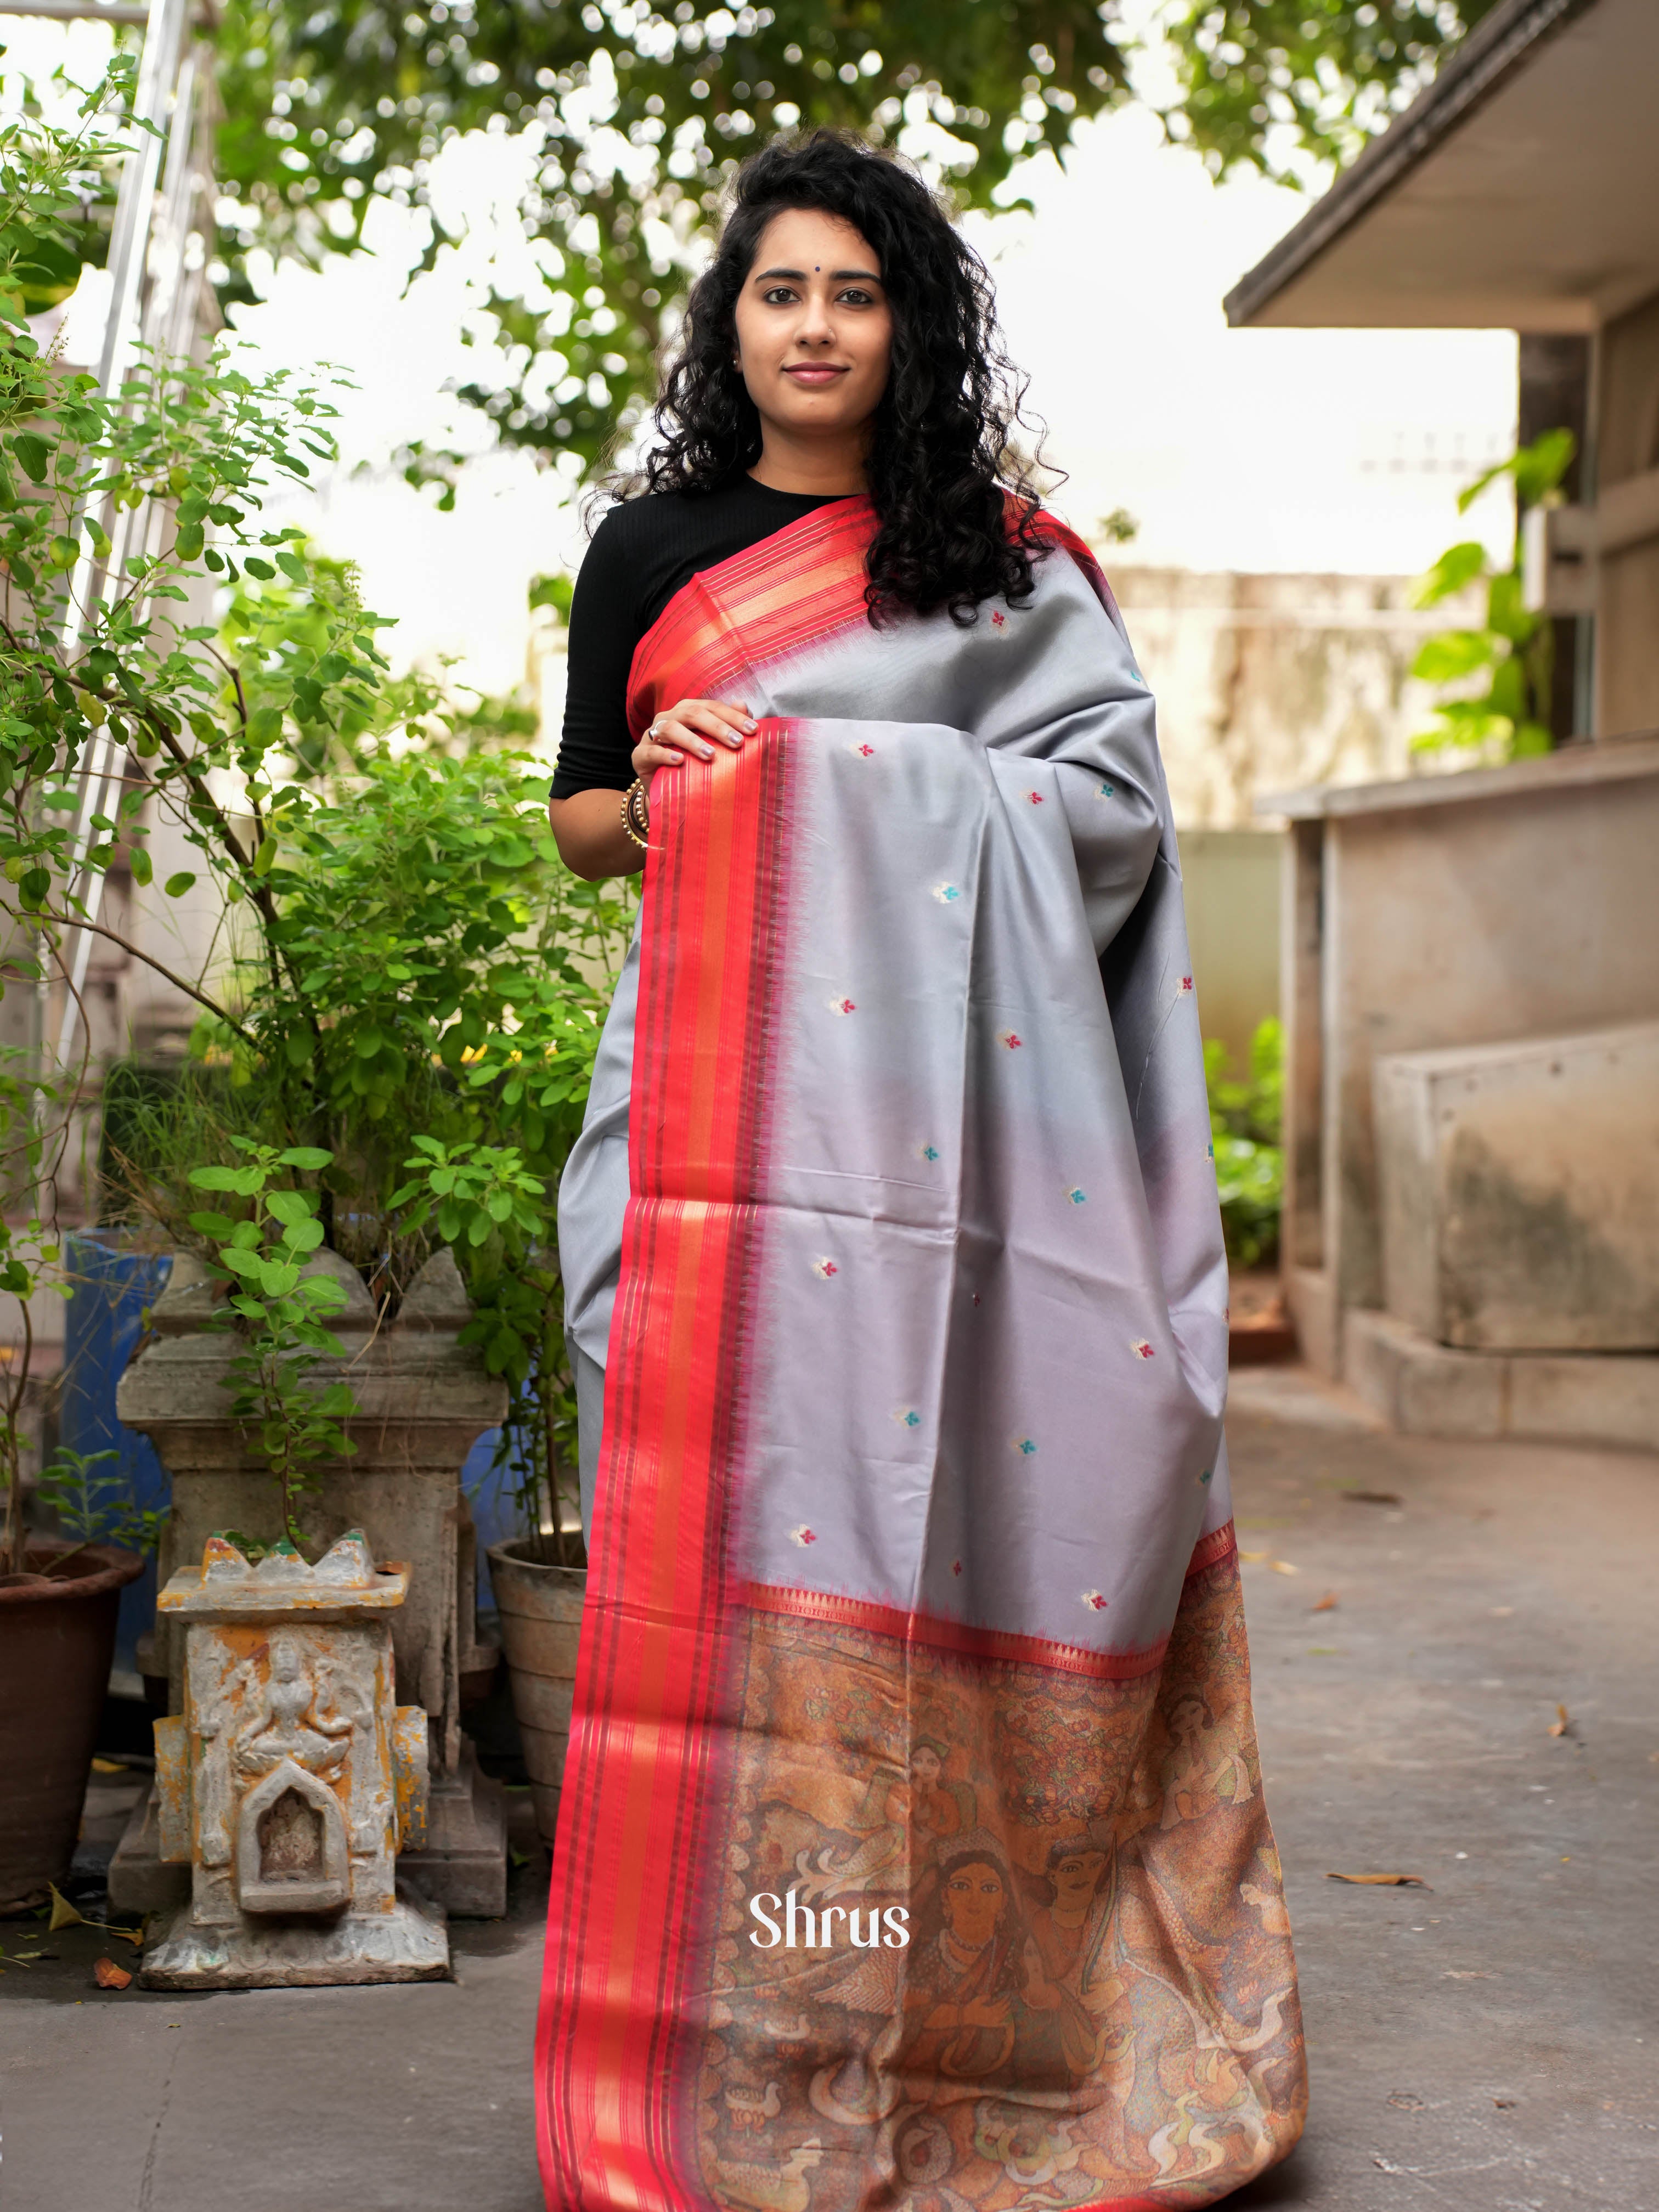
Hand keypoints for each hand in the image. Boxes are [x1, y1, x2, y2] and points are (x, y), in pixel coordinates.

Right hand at [632, 697, 755, 792]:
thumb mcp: (713, 747)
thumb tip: (743, 704)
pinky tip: (679, 761)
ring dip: (692, 740)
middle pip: (692, 713)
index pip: (712, 707)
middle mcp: (669, 718)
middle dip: (716, 727)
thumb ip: (727, 726)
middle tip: (737, 743)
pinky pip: (651, 752)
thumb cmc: (692, 765)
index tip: (753, 730)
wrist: (664, 790)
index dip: (733, 716)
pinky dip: (665, 755)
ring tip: (710, 755)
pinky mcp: (640, 755)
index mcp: (688, 712)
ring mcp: (652, 735)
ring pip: (670, 729)